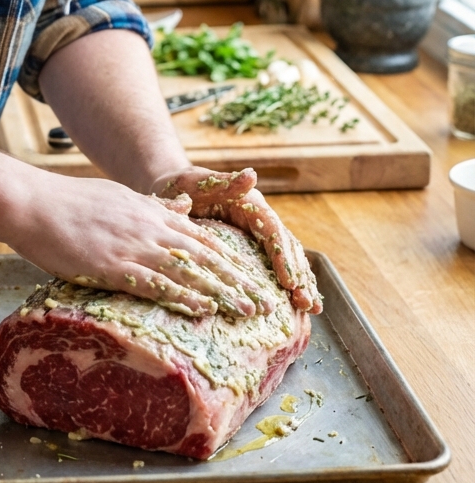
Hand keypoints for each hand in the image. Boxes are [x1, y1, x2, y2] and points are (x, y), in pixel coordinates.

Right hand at [5, 174, 279, 318]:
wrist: (33, 203)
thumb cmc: (69, 203)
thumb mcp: (119, 197)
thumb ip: (153, 207)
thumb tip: (182, 208)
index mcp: (151, 213)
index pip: (201, 238)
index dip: (229, 260)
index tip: (253, 279)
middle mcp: (149, 227)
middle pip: (204, 256)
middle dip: (238, 281)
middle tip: (266, 304)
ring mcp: (133, 246)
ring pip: (188, 270)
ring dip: (221, 292)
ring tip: (248, 311)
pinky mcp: (113, 264)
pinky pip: (155, 283)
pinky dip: (183, 296)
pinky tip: (203, 309)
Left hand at [151, 166, 322, 313]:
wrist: (170, 191)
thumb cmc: (179, 186)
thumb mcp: (194, 181)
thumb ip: (222, 181)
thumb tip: (252, 175)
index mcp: (249, 202)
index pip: (273, 230)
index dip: (283, 257)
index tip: (290, 282)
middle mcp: (259, 216)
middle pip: (286, 246)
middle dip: (299, 275)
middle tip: (308, 303)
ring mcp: (257, 232)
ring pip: (287, 257)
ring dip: (301, 281)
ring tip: (311, 308)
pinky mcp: (252, 245)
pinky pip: (275, 264)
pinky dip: (289, 282)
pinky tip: (297, 303)